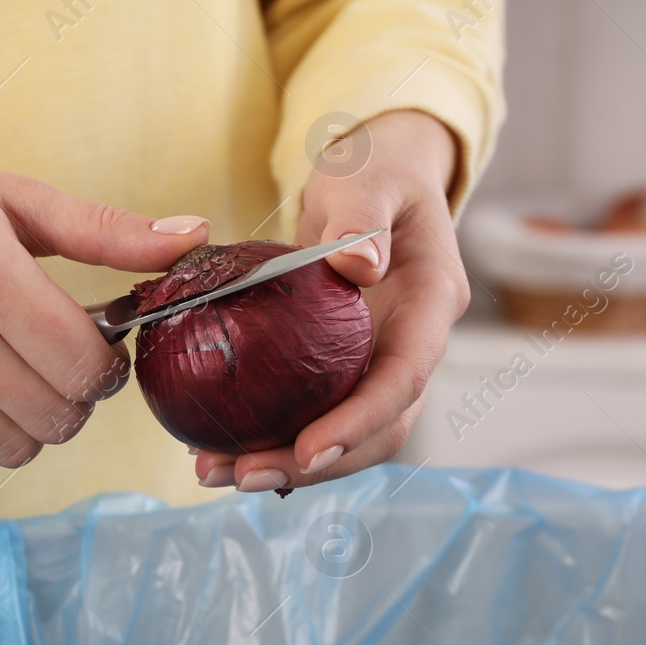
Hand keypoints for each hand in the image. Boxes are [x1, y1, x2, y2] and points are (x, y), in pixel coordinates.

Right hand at [0, 103, 209, 469]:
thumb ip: (106, 229)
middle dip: (78, 399)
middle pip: (55, 414)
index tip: (100, 348)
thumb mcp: (13, 196)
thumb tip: (196, 237)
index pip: (82, 365)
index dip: (108, 368)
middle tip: (64, 365)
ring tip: (23, 379)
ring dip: (36, 424)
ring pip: (12, 446)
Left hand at [194, 110, 468, 491]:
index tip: (307, 452)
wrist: (376, 175)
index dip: (360, 423)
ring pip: (345, 434)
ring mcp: (381, 360)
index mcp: (432, 303)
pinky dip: (272, 437)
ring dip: (285, 464)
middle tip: (240, 476)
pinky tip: (216, 446)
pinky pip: (314, 413)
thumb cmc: (373, 168)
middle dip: (314, 465)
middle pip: (377, 428)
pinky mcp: (346, 367)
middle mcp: (413, 343)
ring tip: (214, 471)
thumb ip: (362, 215)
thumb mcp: (366, 176)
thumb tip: (360, 266)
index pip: (404, 379)